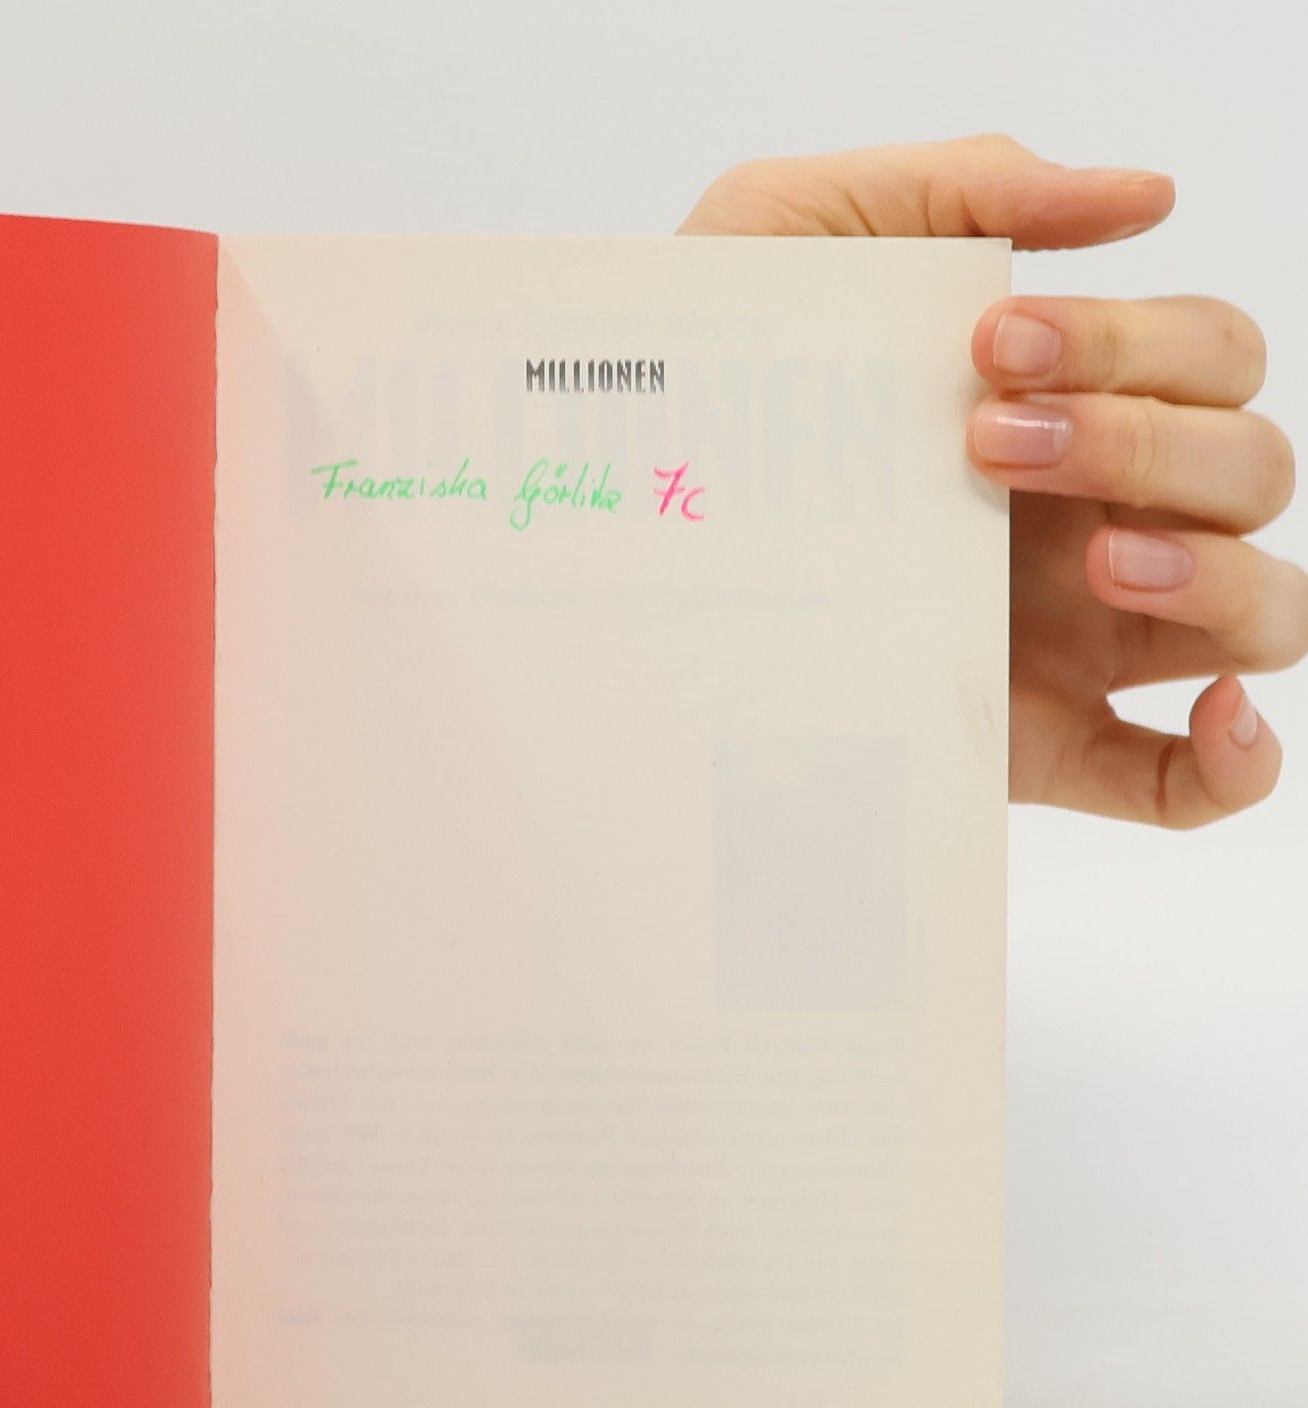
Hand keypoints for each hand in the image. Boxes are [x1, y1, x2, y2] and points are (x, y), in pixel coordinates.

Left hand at [681, 134, 1300, 827]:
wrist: (602, 512)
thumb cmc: (700, 381)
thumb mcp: (791, 238)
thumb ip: (957, 189)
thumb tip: (1143, 195)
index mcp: (1063, 405)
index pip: (1205, 357)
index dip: (1139, 341)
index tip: (992, 344)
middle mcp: (1094, 515)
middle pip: (1246, 468)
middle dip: (1147, 440)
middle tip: (988, 445)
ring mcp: (1078, 637)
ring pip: (1261, 608)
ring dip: (1215, 572)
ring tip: (1094, 558)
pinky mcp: (1036, 746)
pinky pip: (1189, 783)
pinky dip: (1238, 763)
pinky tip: (1215, 717)